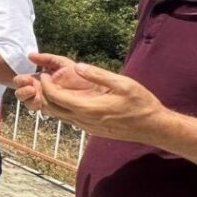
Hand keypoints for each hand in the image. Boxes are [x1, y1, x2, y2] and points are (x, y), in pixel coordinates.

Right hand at [13, 52, 99, 111]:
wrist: (95, 86)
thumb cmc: (79, 75)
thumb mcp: (62, 63)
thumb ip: (47, 59)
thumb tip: (30, 55)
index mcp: (39, 80)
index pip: (22, 81)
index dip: (20, 81)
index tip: (26, 78)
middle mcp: (40, 91)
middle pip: (21, 94)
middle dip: (22, 91)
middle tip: (30, 87)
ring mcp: (45, 101)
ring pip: (28, 103)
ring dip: (28, 98)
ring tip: (35, 93)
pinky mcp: (53, 110)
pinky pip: (41, 110)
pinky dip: (37, 105)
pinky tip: (42, 100)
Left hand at [24, 61, 164, 141]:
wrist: (154, 127)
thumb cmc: (141, 104)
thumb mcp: (123, 84)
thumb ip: (98, 75)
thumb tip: (77, 66)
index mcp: (88, 108)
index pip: (56, 98)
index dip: (46, 86)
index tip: (44, 75)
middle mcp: (84, 120)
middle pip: (53, 109)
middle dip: (44, 94)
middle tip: (43, 80)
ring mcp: (88, 128)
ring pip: (60, 117)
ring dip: (52, 103)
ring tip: (52, 88)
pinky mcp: (92, 131)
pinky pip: (70, 120)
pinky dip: (62, 110)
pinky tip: (67, 99)